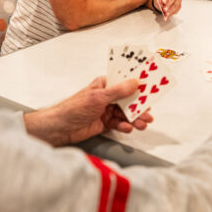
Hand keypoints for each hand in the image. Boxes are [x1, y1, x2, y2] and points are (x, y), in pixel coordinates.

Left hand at [24, 76, 152, 145]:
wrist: (61, 128)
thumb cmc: (73, 108)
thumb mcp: (99, 97)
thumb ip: (119, 91)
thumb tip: (134, 82)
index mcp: (104, 85)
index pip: (125, 82)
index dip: (138, 85)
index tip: (150, 88)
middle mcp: (106, 96)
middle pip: (128, 100)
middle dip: (139, 107)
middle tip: (148, 113)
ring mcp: (106, 110)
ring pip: (125, 113)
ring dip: (134, 119)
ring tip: (142, 124)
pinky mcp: (104, 123)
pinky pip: (119, 124)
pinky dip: (125, 126)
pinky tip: (127, 128)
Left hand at [152, 0, 181, 19]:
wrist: (162, 0)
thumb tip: (160, 3)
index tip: (163, 2)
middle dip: (168, 4)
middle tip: (164, 9)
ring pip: (176, 4)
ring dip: (170, 10)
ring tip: (166, 14)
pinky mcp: (179, 4)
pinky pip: (177, 9)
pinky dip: (172, 13)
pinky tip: (168, 16)